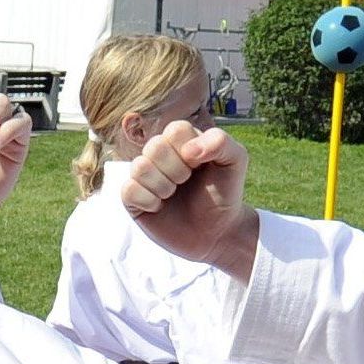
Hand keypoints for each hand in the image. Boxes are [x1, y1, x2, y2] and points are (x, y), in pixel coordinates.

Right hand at [119, 119, 257, 277]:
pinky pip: (129, 190)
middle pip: (154, 146)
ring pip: (139, 167)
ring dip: (163, 186)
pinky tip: (159, 207)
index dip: (189, 150)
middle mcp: (160, 154)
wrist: (218, 233)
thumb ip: (220, 142)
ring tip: (173, 195)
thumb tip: (188, 151)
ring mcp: (145, 176)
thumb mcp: (235, 162)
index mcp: (182, 140)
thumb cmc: (224, 194)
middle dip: (176, 169)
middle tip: (186, 182)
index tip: (201, 166)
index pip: (175, 130)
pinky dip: (148, 201)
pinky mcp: (133, 199)